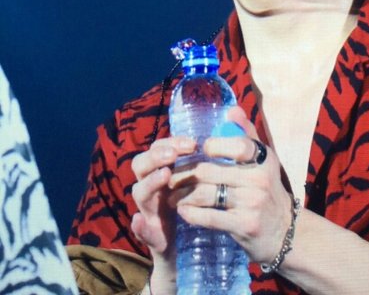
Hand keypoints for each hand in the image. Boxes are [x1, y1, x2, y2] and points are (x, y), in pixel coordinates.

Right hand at [131, 135, 196, 286]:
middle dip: (156, 157)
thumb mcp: (195, 180)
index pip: (158, 147)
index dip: (172, 142)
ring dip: (150, 181)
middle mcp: (149, 185)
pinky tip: (140, 220)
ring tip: (165, 175)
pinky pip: (139, 229)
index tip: (192, 142)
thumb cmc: (191, 202)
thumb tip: (221, 134)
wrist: (180, 244)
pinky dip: (138, 225)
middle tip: (173, 155)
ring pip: (139, 191)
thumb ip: (202, 159)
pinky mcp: (148, 233)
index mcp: (160, 170)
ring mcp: (146, 208)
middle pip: (140, 164)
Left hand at [168, 106, 292, 264]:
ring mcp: (253, 202)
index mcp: (264, 158)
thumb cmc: (266, 187)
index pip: (238, 145)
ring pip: (205, 194)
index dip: (214, 145)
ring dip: (183, 194)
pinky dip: (191, 213)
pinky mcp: (244, 225)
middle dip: (185, 173)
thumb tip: (231, 110)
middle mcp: (260, 178)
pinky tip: (183, 211)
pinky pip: (209, 217)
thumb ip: (247, 133)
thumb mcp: (263, 159)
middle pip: (210, 171)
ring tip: (172, 195)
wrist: (284, 230)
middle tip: (171, 176)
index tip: (200, 149)